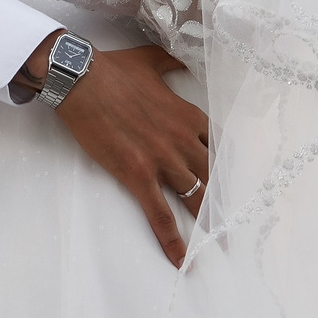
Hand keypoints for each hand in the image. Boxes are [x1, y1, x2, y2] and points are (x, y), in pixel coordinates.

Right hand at [47, 42, 207, 267]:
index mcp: (189, 115)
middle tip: (235, 220)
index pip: (217, 146)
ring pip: (194, 198)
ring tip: (218, 244)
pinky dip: (172, 238)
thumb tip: (183, 59)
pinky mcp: (138, 175)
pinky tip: (181, 258)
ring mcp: (162, 159)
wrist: (82, 80)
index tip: (229, 182)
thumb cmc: (113, 70)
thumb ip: (172, 62)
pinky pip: (160, 213)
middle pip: (213, 176)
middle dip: (224, 199)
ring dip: (207, 222)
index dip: (223, 167)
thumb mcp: (151, 60)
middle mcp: (183, 140)